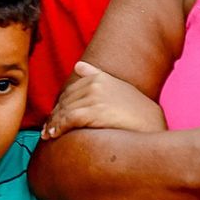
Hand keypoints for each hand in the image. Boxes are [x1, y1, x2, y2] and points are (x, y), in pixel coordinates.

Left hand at [44, 61, 164, 139]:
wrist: (152, 124)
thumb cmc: (136, 110)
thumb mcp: (118, 87)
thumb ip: (96, 75)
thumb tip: (78, 65)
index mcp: (99, 77)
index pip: (70, 91)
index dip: (60, 105)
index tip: (54, 117)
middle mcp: (96, 84)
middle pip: (66, 101)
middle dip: (55, 115)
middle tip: (47, 128)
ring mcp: (95, 97)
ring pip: (65, 111)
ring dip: (54, 123)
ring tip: (48, 134)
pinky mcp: (95, 112)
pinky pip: (69, 119)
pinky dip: (58, 127)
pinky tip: (54, 135)